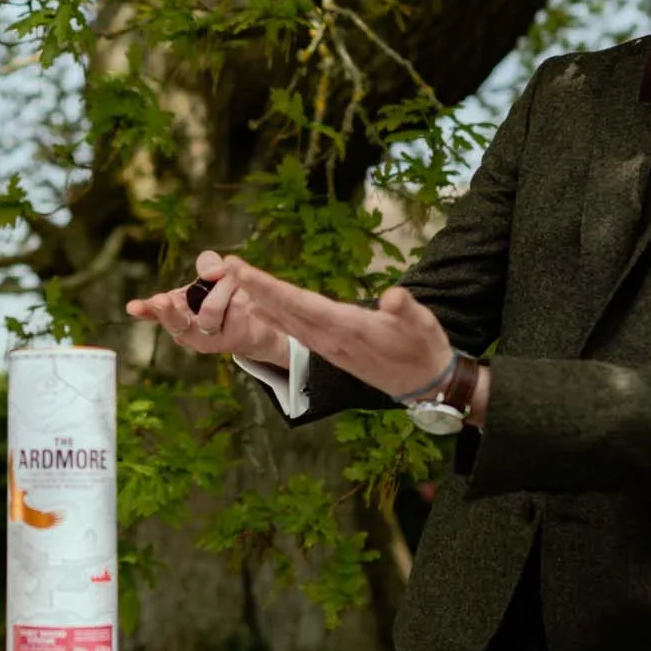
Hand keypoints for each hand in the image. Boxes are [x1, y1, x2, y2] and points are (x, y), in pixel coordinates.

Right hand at [125, 251, 289, 366]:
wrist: (258, 320)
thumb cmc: (226, 296)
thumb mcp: (213, 274)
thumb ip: (207, 265)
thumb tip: (212, 271)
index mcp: (177, 310)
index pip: (155, 311)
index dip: (145, 309)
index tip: (132, 307)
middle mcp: (188, 330)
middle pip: (175, 324)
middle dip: (167, 312)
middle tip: (160, 300)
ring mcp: (208, 339)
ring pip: (209, 314)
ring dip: (222, 290)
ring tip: (231, 279)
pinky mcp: (232, 341)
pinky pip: (235, 315)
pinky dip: (239, 298)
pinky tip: (244, 296)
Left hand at [208, 257, 452, 399]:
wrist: (424, 384)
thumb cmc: (423, 349)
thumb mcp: (423, 326)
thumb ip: (406, 310)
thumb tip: (393, 296)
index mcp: (345, 328)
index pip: (298, 304)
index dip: (268, 288)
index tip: (242, 273)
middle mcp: (328, 338)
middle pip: (283, 310)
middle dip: (253, 288)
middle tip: (225, 266)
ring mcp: (327, 346)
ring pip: (285, 319)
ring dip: (259, 299)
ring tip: (236, 279)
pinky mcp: (330, 349)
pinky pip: (294, 328)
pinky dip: (274, 314)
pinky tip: (260, 307)